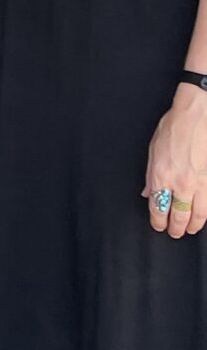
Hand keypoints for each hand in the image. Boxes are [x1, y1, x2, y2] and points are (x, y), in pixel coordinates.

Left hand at [145, 85, 206, 239]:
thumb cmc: (174, 128)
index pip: (158, 207)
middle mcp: (180, 182)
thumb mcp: (153, 150)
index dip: (158, 220)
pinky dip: (205, 214)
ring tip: (190, 229)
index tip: (158, 225)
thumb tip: (148, 193)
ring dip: (192, 225)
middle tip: (174, 233)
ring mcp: (199, 182)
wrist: (196, 116)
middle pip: (178, 214)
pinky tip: (202, 217)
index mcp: (161, 175)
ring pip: (197, 213)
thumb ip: (150, 176)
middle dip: (176, 227)